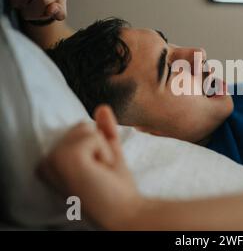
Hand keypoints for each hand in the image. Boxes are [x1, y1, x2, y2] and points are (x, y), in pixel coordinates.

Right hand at [38, 105, 141, 228]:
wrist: (123, 209)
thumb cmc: (114, 186)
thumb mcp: (108, 151)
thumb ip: (104, 130)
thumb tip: (103, 108)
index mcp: (50, 160)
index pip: (78, 128)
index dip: (98, 145)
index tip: (97, 169)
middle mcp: (45, 161)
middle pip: (81, 125)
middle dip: (100, 145)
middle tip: (99, 171)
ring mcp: (52, 159)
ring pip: (86, 128)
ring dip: (102, 149)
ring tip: (99, 171)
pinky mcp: (65, 158)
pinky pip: (93, 135)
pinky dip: (103, 151)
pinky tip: (98, 171)